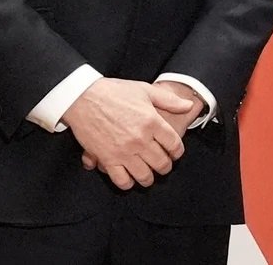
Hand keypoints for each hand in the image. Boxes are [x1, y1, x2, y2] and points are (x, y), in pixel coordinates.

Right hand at [62, 77, 193, 189]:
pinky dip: (128, 183)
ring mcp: (124, 151)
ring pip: (144, 175)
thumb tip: (189, 105)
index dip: (177, 152)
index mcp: (152, 122)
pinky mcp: (107, 159)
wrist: (83, 97)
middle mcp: (141, 139)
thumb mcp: (145, 90)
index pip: (173, 144)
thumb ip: (169, 100)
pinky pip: (122, 180)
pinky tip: (130, 179)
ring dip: (149, 178)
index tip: (176, 153)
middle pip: (161, 163)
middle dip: (165, 167)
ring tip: (149, 176)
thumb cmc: (114, 92)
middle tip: (164, 166)